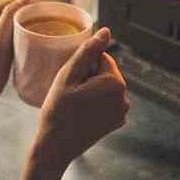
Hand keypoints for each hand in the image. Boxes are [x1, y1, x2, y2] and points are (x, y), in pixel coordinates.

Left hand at [0, 0, 35, 125]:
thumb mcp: (0, 42)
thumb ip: (9, 17)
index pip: (7, 3)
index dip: (25, 4)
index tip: (43, 9)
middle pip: (9, 11)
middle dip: (25, 13)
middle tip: (44, 19)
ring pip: (10, 22)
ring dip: (23, 23)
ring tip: (40, 27)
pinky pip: (9, 32)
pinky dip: (19, 33)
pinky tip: (30, 38)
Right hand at [33, 27, 129, 170]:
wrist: (55, 147)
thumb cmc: (57, 111)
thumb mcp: (68, 76)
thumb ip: (88, 52)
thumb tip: (106, 31)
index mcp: (115, 83)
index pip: (101, 57)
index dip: (83, 65)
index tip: (70, 81)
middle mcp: (124, 98)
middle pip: (105, 72)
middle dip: (89, 76)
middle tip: (70, 93)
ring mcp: (122, 112)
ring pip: (105, 87)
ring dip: (91, 89)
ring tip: (74, 103)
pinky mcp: (116, 122)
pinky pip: (106, 102)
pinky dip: (95, 103)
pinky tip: (80, 113)